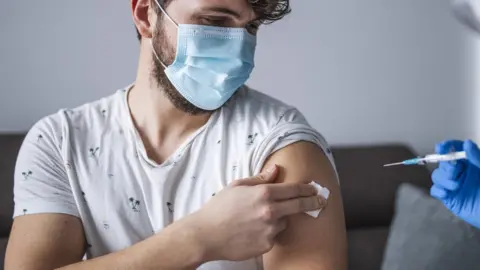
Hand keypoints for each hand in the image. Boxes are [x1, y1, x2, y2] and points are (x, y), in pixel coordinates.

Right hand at [194, 165, 326, 261]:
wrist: (206, 235)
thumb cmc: (218, 208)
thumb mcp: (237, 186)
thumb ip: (259, 178)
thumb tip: (276, 169)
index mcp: (263, 193)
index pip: (294, 189)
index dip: (307, 188)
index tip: (315, 188)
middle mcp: (270, 211)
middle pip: (299, 205)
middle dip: (313, 202)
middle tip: (321, 201)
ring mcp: (270, 229)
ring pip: (284, 222)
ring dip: (279, 219)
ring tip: (257, 219)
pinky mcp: (267, 244)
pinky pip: (274, 235)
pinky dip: (268, 232)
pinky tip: (252, 230)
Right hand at [430, 139, 479, 228]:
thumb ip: (477, 158)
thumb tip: (466, 143)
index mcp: (470, 163)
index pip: (455, 149)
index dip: (446, 146)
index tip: (441, 148)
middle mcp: (460, 172)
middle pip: (443, 163)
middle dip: (446, 166)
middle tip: (455, 172)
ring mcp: (453, 184)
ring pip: (437, 175)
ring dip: (443, 179)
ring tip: (456, 187)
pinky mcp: (449, 197)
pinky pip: (435, 190)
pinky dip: (438, 191)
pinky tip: (447, 194)